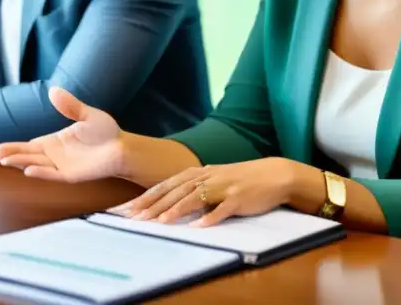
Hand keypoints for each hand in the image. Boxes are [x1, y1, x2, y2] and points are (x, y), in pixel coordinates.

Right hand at [0, 87, 124, 181]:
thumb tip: (53, 90)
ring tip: (5, 161)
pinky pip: (53, 175)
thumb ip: (70, 106)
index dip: (13, 147)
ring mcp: (62, 166)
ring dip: (22, 163)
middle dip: (11, 155)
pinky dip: (41, 173)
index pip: (29, 146)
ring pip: (36, 165)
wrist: (122, 147)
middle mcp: (54, 155)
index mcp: (54, 142)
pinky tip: (29, 171)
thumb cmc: (105, 132)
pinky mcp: (71, 175)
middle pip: (28, 156)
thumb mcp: (87, 115)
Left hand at [108, 158, 316, 227]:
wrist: (273, 174)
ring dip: (177, 210)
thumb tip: (168, 201)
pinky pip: (224, 209)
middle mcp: (208, 176)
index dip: (147, 196)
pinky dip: (212, 217)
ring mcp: (224, 186)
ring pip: (196, 198)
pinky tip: (200, 227)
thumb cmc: (241, 179)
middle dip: (154, 204)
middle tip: (135, 218)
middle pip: (176, 191)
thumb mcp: (214, 179)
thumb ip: (193, 188)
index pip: (167, 184)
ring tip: (161, 223)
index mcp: (199, 173)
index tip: (128, 209)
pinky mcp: (239, 198)